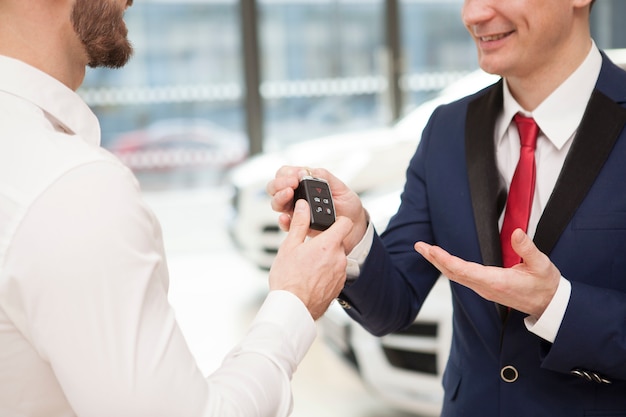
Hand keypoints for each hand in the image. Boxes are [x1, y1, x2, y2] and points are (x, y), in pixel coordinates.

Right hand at [266, 165, 367, 252]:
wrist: (355, 227)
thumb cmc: (348, 206)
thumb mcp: (340, 188)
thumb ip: (325, 177)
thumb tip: (310, 170)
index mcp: (305, 183)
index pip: (285, 173)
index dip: (286, 173)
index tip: (295, 176)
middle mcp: (297, 197)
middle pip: (275, 188)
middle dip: (280, 184)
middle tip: (290, 185)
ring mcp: (297, 212)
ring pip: (277, 204)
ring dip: (280, 198)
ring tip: (289, 194)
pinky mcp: (300, 227)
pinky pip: (286, 225)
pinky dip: (283, 221)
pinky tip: (286, 217)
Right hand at [269, 199, 353, 319]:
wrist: (293, 308)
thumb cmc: (289, 280)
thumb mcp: (290, 246)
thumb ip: (299, 224)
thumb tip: (303, 206)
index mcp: (328, 244)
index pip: (345, 223)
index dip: (338, 220)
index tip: (327, 223)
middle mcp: (339, 258)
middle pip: (337, 241)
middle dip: (324, 242)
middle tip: (307, 249)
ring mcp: (340, 273)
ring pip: (335, 258)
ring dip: (324, 258)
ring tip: (306, 266)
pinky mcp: (338, 286)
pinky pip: (335, 273)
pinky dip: (325, 272)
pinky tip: (310, 277)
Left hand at [414, 229, 560, 317]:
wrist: (549, 305)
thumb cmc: (546, 285)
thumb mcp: (542, 265)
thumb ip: (527, 249)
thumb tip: (517, 232)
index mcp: (497, 281)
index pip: (464, 270)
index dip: (445, 259)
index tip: (431, 249)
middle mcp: (486, 287)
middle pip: (453, 273)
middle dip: (435, 259)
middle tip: (419, 245)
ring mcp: (484, 290)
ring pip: (456, 276)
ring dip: (439, 263)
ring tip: (425, 250)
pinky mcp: (485, 289)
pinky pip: (462, 278)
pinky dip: (449, 267)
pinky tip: (442, 260)